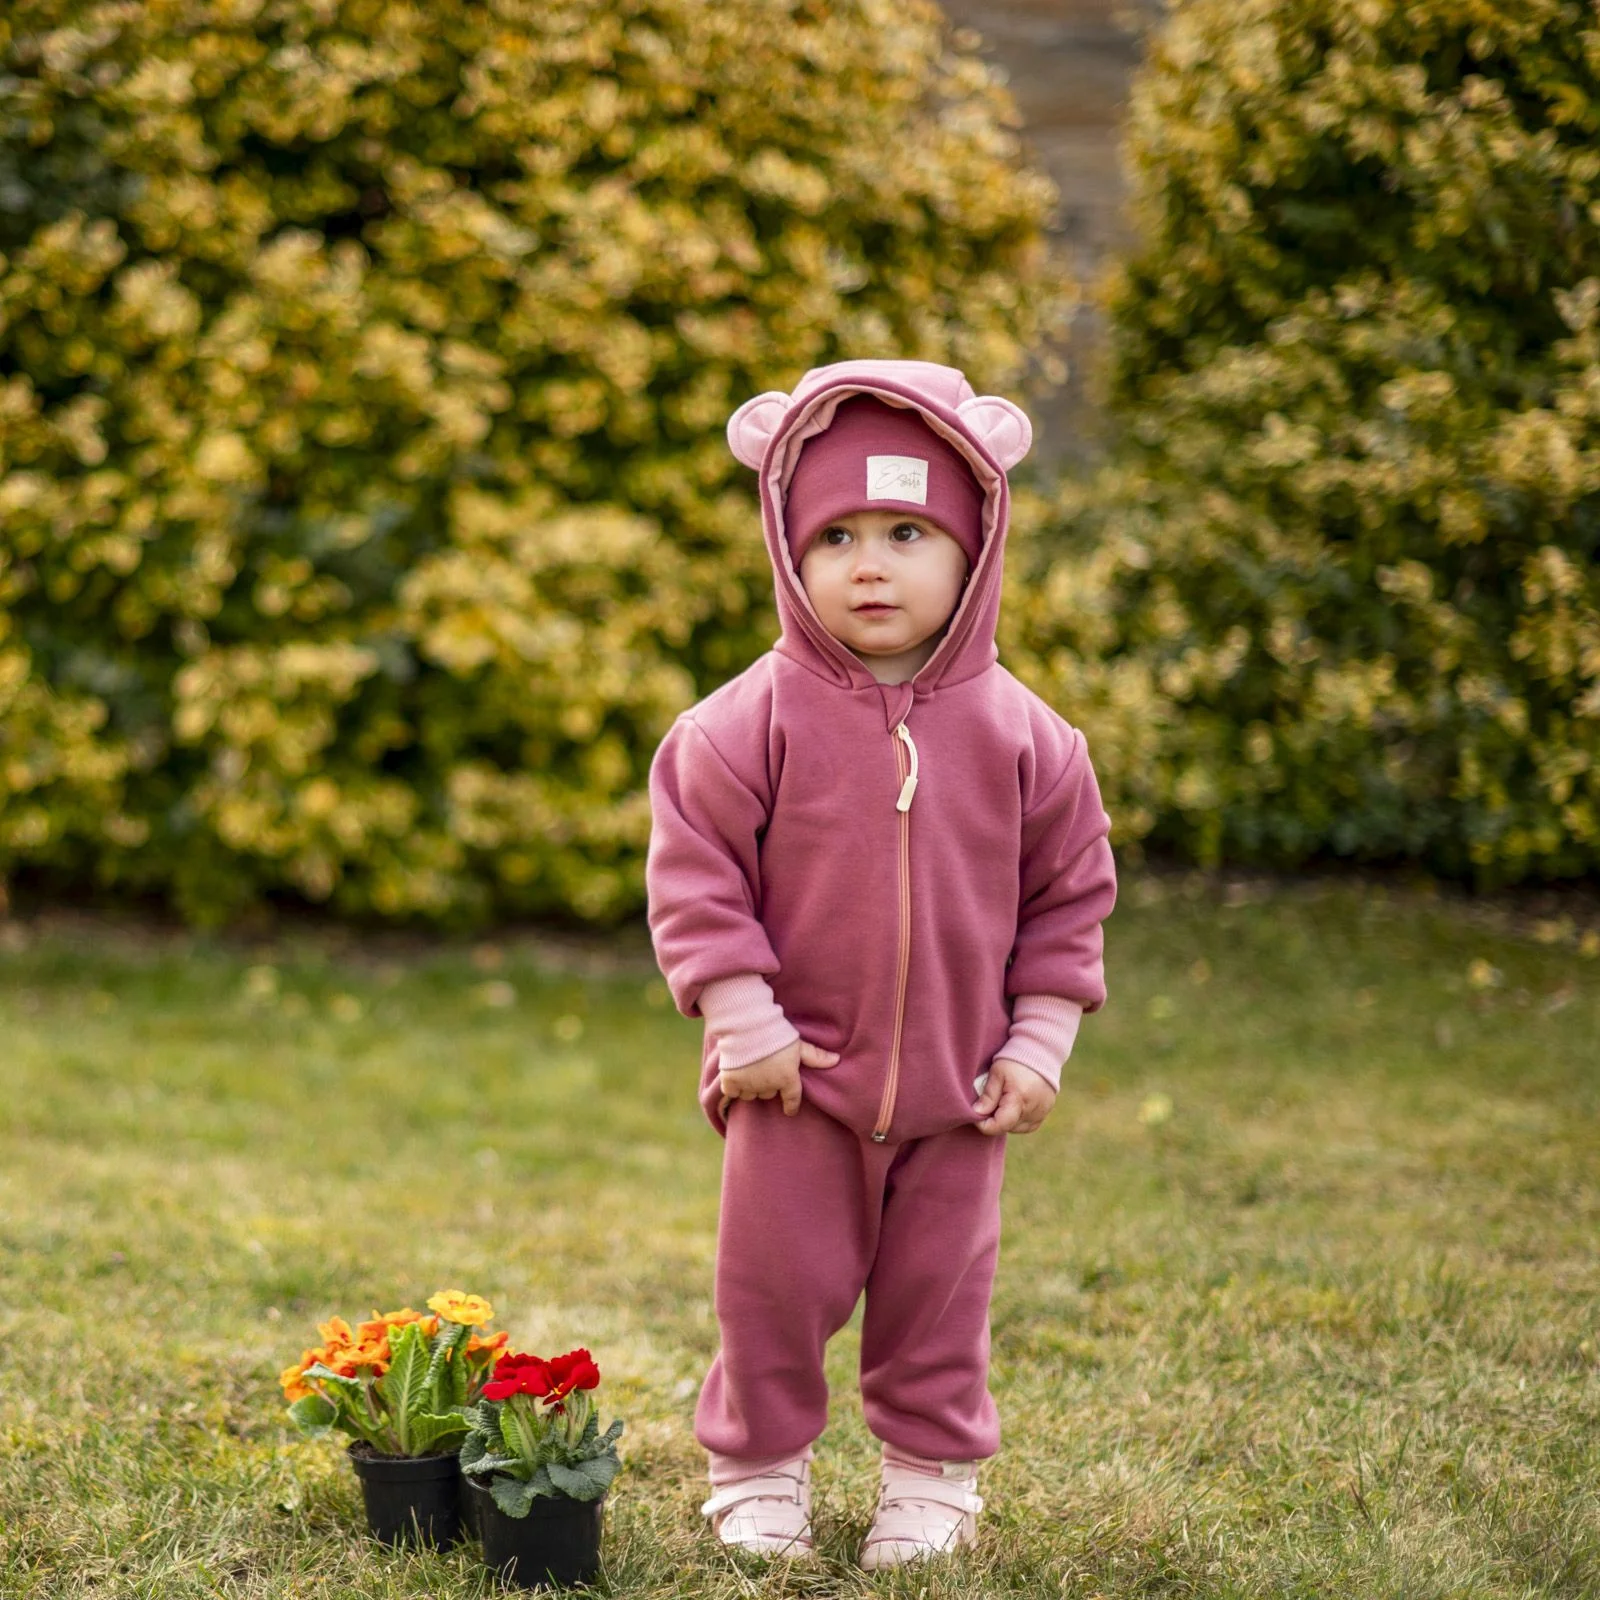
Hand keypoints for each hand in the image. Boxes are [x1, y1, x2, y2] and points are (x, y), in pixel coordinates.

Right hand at [719, 1037, 839, 1116]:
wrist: (747, 1026)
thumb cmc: (776, 1033)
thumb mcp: (798, 1044)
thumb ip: (815, 1056)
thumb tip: (837, 1060)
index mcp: (787, 1078)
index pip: (792, 1099)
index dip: (791, 1106)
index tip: (790, 1110)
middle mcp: (768, 1086)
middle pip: (769, 1094)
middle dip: (769, 1086)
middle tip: (766, 1071)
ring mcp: (748, 1085)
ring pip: (751, 1095)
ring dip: (751, 1087)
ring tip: (750, 1072)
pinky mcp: (730, 1082)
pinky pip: (732, 1093)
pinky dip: (733, 1088)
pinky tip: (734, 1078)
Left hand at [973, 1056, 1055, 1135]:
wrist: (1040, 1050)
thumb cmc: (1015, 1059)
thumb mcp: (997, 1073)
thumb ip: (988, 1095)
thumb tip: (977, 1113)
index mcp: (1019, 1099)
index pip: (999, 1125)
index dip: (984, 1125)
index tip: (975, 1115)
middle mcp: (1034, 1109)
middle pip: (1008, 1128)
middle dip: (995, 1120)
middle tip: (988, 1104)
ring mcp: (1043, 1111)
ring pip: (1018, 1128)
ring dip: (1007, 1121)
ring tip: (1001, 1102)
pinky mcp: (1047, 1110)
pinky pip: (1030, 1125)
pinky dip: (1019, 1121)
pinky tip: (1013, 1107)